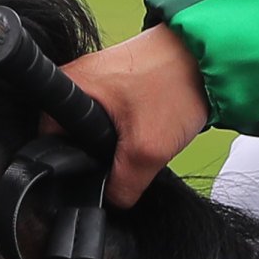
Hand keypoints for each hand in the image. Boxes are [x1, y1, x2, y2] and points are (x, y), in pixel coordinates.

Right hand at [60, 23, 210, 204]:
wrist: (211, 55)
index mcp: (67, 84)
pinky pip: (114, 118)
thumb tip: (111, 203)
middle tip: (127, 154)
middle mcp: (76, 77)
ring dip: (118, 142)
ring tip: (142, 136)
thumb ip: (122, 185)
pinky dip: (131, 128)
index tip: (96, 172)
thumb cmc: (176, 83)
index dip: (69, 167)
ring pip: (96, 129)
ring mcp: (99, 78)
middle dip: (99, 154)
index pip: (46, 141)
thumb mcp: (147, 149)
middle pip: (72, 137)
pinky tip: (149, 126)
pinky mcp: (120, 82)